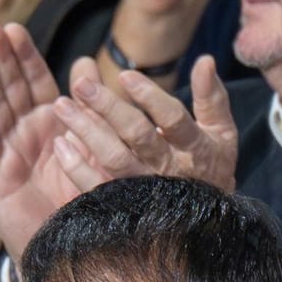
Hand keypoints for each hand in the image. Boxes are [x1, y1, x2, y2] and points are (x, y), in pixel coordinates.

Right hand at [0, 25, 100, 260]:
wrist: (85, 248)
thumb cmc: (94, 198)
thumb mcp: (99, 147)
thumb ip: (91, 108)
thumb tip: (86, 62)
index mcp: (56, 124)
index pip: (36, 82)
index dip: (23, 56)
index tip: (13, 27)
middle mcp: (29, 134)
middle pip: (10, 88)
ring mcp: (10, 152)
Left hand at [50, 55, 237, 190]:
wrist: (207, 221)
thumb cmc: (211, 166)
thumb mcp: (221, 133)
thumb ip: (213, 98)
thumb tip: (205, 60)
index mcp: (197, 149)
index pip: (174, 120)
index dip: (152, 98)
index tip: (126, 75)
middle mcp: (172, 170)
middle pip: (139, 136)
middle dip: (109, 108)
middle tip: (80, 85)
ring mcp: (148, 191)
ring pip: (114, 159)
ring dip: (86, 132)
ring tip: (61, 106)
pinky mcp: (128, 206)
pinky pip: (98, 188)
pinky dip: (77, 168)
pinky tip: (60, 145)